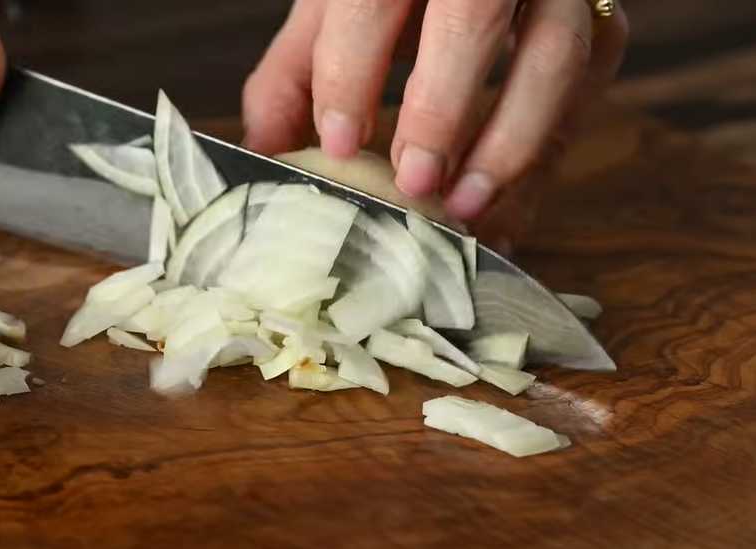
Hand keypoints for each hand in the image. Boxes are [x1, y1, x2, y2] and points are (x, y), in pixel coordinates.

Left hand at [242, 0, 628, 219]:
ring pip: (558, 55)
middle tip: (413, 184)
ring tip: (463, 208)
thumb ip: (292, 78)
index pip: (374, 1)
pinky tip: (502, 214)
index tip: (341, 145)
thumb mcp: (332, 15)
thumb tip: (262, 155)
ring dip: (511, 143)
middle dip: (442, 109)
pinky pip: (586, 94)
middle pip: (474, 18)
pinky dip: (542, 163)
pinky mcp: (600, 26)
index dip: (353, 74)